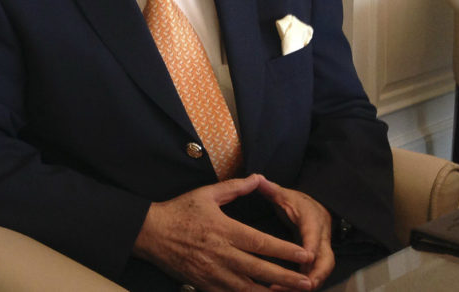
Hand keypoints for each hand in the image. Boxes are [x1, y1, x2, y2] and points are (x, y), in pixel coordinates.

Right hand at [133, 175, 316, 290]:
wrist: (150, 233)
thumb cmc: (179, 211)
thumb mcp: (206, 194)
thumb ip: (235, 187)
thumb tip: (258, 178)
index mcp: (224, 230)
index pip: (261, 243)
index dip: (285, 251)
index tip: (305, 255)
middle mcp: (221, 254)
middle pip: (260, 269)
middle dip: (287, 278)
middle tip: (308, 282)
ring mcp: (212, 272)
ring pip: (248, 288)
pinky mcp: (204, 284)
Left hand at [255, 177, 334, 290]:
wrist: (313, 207)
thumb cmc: (296, 202)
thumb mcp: (284, 194)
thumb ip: (271, 189)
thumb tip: (258, 178)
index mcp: (312, 218)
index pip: (314, 234)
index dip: (312, 247)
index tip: (306, 258)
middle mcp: (321, 235)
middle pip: (327, 258)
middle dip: (317, 273)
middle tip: (304, 285)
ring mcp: (321, 248)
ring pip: (323, 269)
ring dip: (311, 282)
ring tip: (290, 291)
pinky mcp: (317, 258)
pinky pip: (315, 273)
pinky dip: (305, 283)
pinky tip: (288, 290)